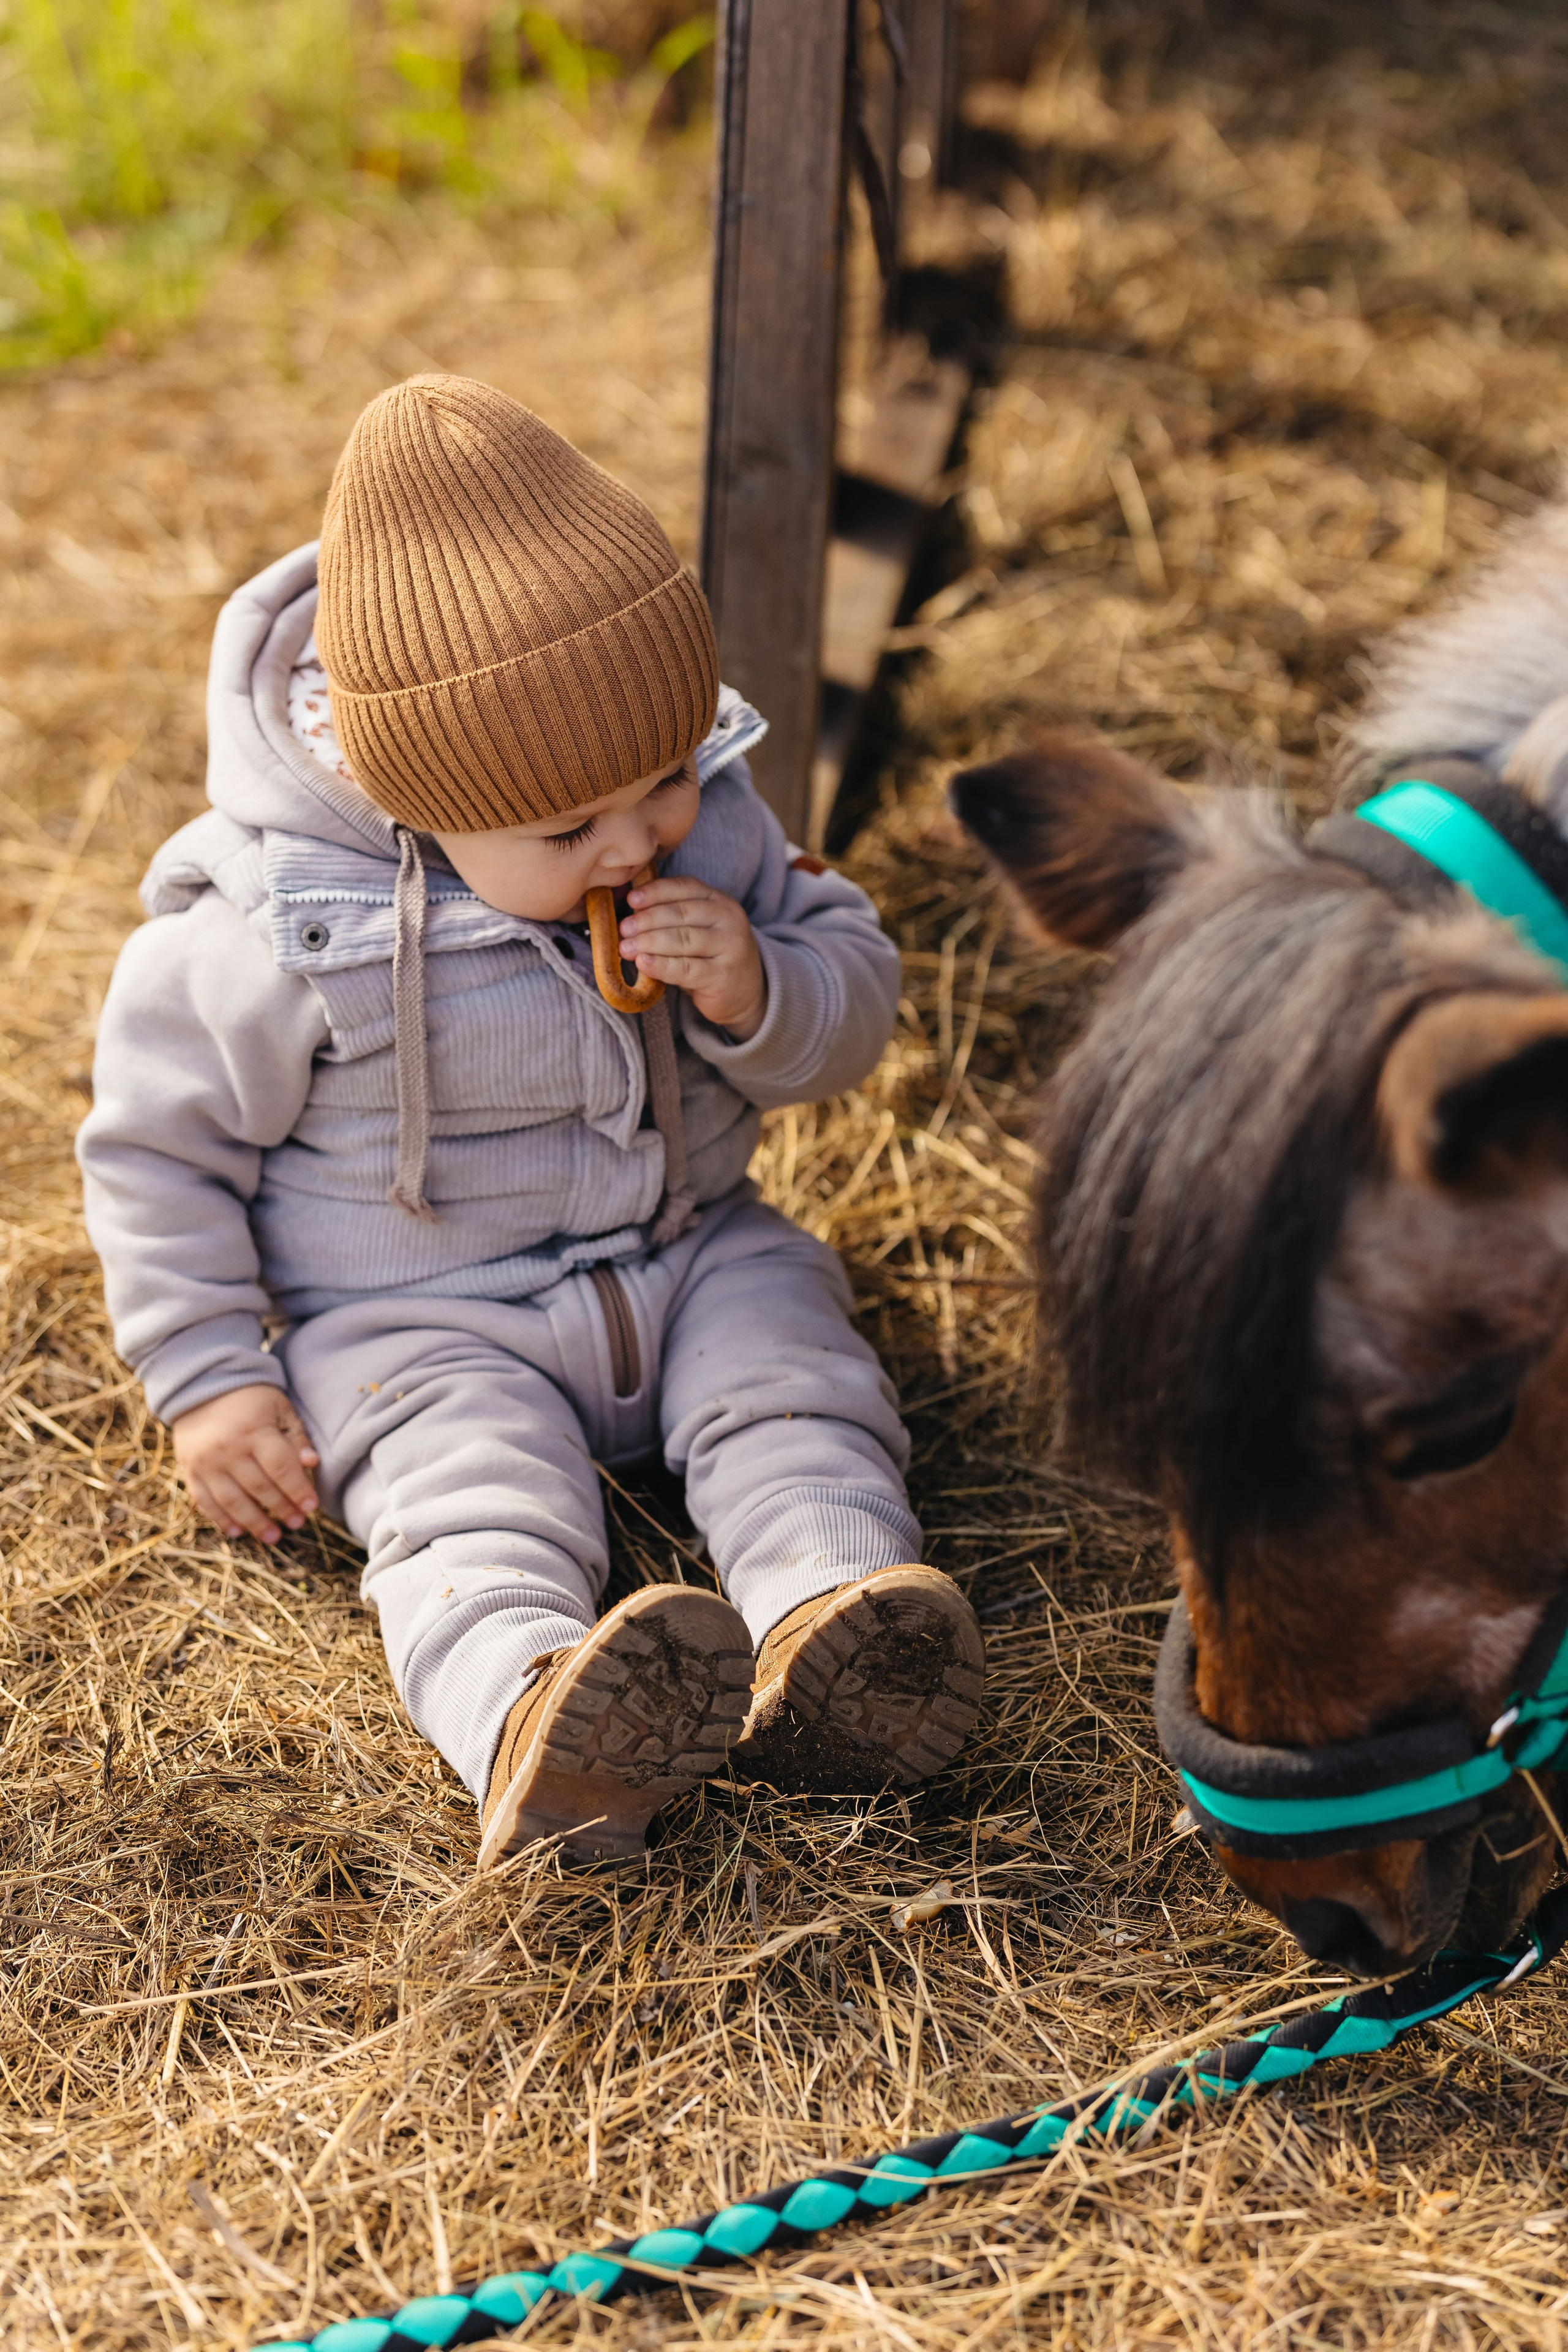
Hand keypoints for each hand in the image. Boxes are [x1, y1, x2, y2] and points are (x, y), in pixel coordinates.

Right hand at [173, 1384, 319, 1546]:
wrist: (202, 1387)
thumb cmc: (251, 1398)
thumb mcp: (279, 1408)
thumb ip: (295, 1436)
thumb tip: (312, 1463)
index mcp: (254, 1431)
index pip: (280, 1467)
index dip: (298, 1489)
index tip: (312, 1507)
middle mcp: (228, 1449)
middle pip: (258, 1487)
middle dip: (280, 1508)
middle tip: (297, 1524)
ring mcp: (206, 1462)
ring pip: (232, 1500)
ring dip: (254, 1522)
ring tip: (273, 1537)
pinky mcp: (190, 1470)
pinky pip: (204, 1501)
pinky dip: (221, 1519)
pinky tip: (238, 1532)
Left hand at [619, 876, 767, 1038]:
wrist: (745, 991)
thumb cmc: (711, 956)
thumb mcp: (699, 927)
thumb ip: (673, 916)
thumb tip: (631, 910)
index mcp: (720, 900)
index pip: (685, 887)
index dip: (656, 892)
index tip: (631, 900)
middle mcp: (729, 919)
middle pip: (682, 913)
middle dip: (648, 920)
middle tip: (624, 929)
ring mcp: (730, 947)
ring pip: (684, 939)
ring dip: (650, 942)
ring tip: (626, 947)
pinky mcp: (723, 976)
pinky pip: (687, 969)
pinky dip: (662, 965)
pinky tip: (643, 963)